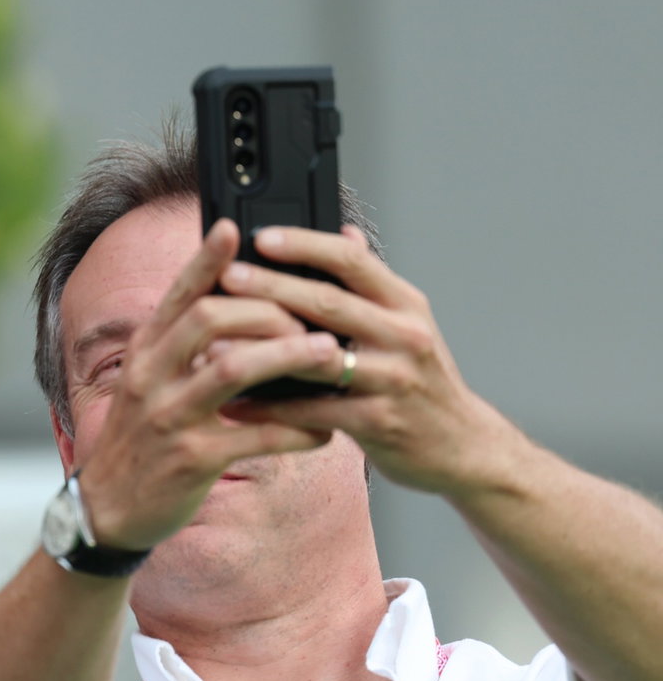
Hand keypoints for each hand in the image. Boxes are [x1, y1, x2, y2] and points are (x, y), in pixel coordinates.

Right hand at [74, 219, 339, 548]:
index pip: (177, 294)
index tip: (236, 227)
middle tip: (309, 317)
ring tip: (329, 354)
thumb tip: (229, 308)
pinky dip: (294, 429)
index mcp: (145, 354)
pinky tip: (323, 429)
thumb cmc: (142, 441)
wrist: (109, 510)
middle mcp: (151, 377)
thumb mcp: (148, 385)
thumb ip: (181, 348)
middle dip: (266, 309)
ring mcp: (169, 418)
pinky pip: (253, 435)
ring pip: (232, 370)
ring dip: (287, 357)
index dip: (206, 259)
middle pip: (208, 318)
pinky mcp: (191, 459)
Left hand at [218, 225, 514, 495]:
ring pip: (317, 357)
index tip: (261, 236)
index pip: (353, 260)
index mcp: (404, 304)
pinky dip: (270, 408)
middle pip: (329, 302)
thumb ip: (372, 284)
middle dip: (272, 287)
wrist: (463, 447)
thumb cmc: (422, 382)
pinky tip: (234, 405)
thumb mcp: (408, 324)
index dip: (305, 244)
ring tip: (216, 343)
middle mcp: (404, 335)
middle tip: (227, 276)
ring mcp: (393, 379)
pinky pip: (313, 411)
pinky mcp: (379, 422)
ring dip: (263, 348)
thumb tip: (347, 233)